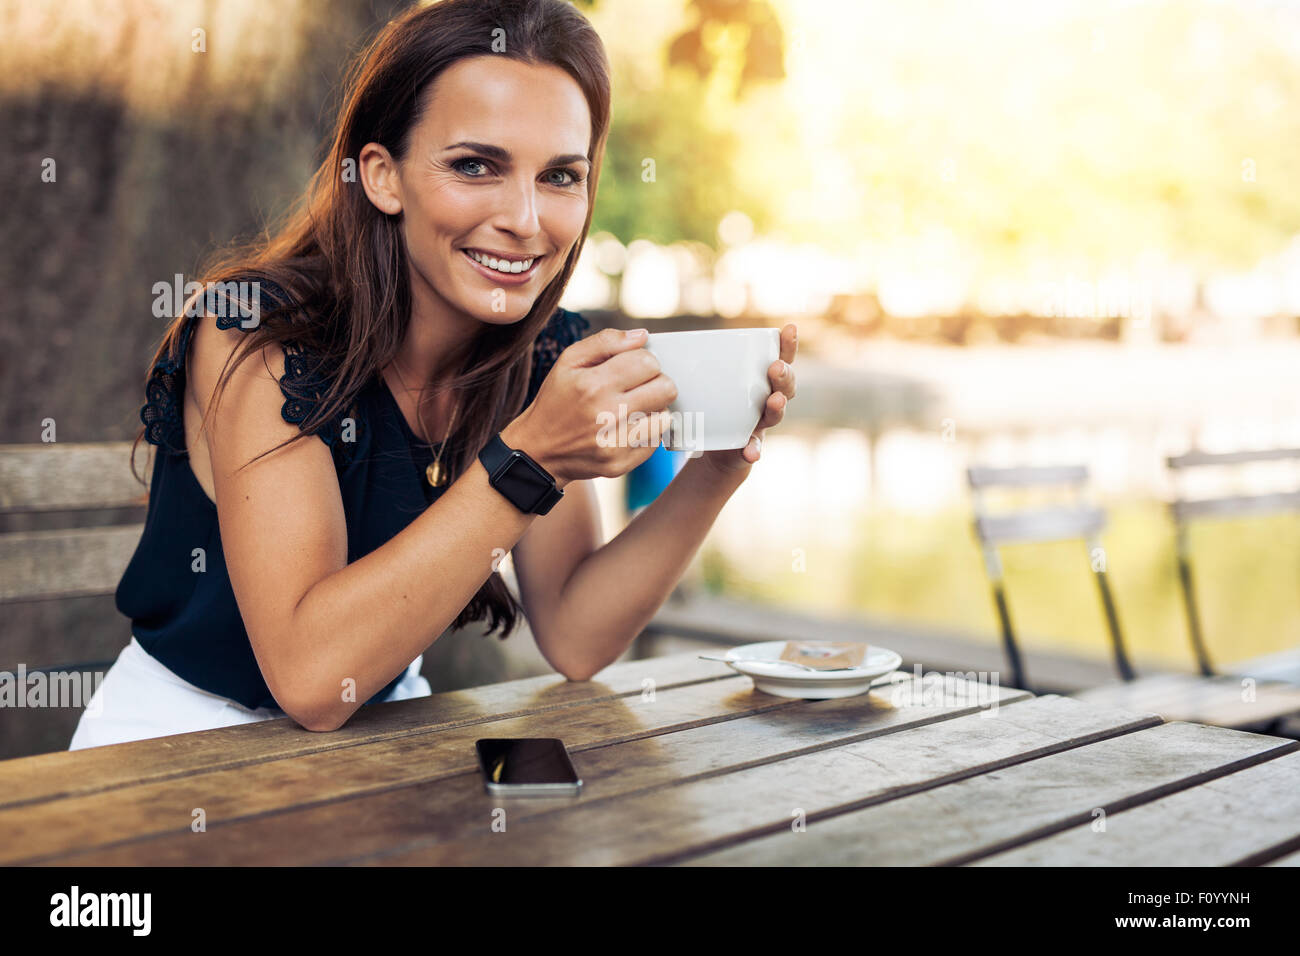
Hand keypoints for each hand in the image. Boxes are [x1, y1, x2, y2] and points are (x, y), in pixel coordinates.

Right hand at [503, 327, 674, 486]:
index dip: (645, 360)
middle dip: (657, 382)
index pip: (648, 362)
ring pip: (665, 417)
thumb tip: (642, 336)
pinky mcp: (620, 464)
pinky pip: (654, 442)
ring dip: (653, 409)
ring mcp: (614, 444)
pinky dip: (645, 432)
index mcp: (593, 384)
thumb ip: (605, 342)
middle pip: (666, 389)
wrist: (538, 450)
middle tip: (640, 386)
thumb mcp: (568, 361)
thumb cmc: (557, 400)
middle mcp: (605, 415)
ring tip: (632, 408)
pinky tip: (625, 428)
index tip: (634, 366)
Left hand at [700, 323, 797, 477]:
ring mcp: (762, 423)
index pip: (780, 356)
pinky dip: (753, 449)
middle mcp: (767, 398)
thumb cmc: (710, 401)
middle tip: (776, 367)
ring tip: (775, 401)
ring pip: (775, 414)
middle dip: (784, 375)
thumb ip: (689, 361)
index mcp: (760, 377)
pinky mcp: (751, 444)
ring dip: (777, 407)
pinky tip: (751, 451)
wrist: (712, 443)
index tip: (789, 328)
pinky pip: (755, 447)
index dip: (788, 343)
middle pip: (785, 385)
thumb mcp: (704, 379)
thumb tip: (649, 335)